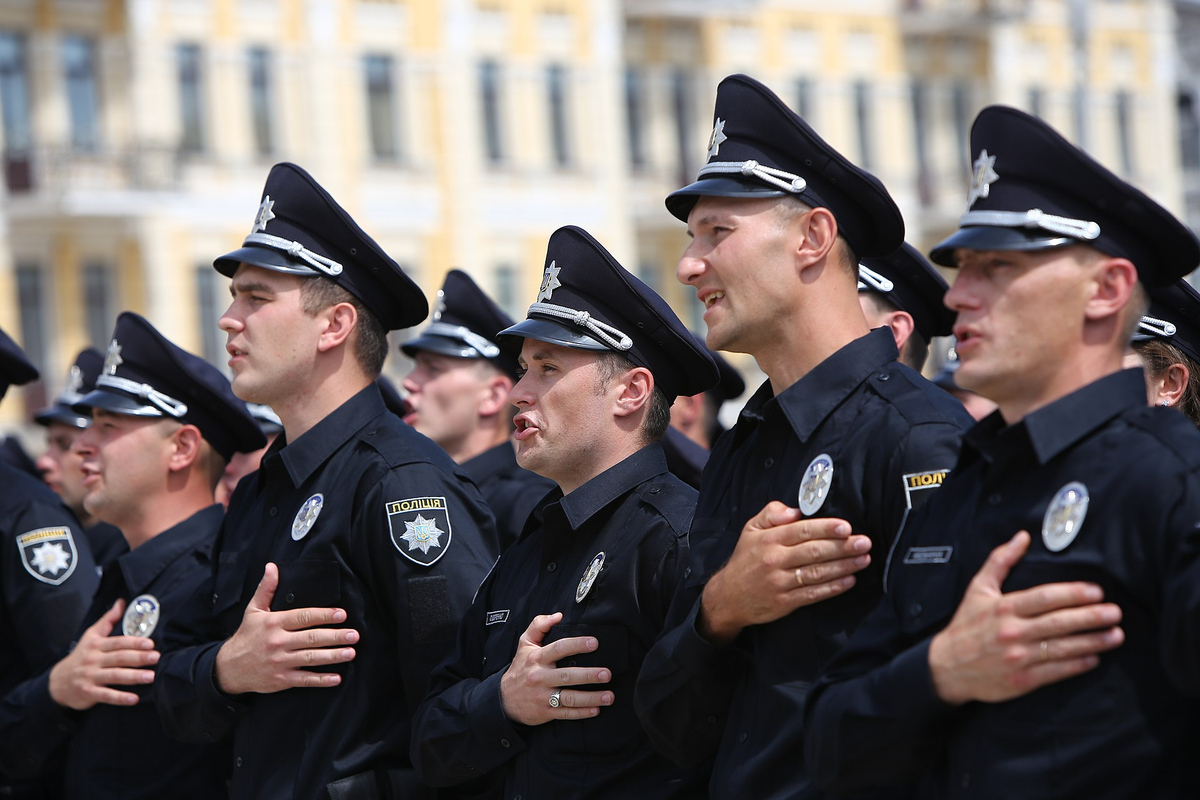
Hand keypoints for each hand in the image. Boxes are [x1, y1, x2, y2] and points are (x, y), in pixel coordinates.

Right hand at [48, 599, 159, 709]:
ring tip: (151, 676)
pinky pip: (106, 696)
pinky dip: (120, 698)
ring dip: (134, 677)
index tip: (150, 643)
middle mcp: (93, 660)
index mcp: (96, 645)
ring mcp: (90, 677)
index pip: (117, 642)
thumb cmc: (80, 656)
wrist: (57, 682)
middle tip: (156, 657)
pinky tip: (134, 699)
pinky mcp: (88, 693)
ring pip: (115, 676)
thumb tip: (122, 602)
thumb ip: (108, 620)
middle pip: (119, 658)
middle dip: (139, 658)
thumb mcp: (91, 636)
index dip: (134, 642)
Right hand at [214, 563, 358, 694]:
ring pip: (311, 658)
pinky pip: (304, 679)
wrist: (228, 668)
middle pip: (311, 638)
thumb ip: (266, 589)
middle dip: (335, 636)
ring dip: (333, 656)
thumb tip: (272, 567)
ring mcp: (280, 662)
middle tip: (354, 634)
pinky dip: (321, 680)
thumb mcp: (253, 610)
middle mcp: (278, 642)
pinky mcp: (281, 679)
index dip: (323, 615)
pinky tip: (336, 678)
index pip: (303, 617)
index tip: (341, 614)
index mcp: (274, 623)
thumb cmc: (246, 636)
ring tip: (350, 652)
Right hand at [500, 612, 613, 725]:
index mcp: (537, 658)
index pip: (559, 649)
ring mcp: (543, 696)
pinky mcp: (546, 712)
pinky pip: (566, 713)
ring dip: (590, 697)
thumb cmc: (520, 668)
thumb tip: (558, 615)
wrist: (504, 699)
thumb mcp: (524, 644)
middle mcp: (540, 677)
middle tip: (606, 673)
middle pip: (567, 676)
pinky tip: (596, 710)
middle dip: (588, 675)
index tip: (594, 643)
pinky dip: (582, 713)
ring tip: (609, 696)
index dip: (577, 645)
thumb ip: (539, 625)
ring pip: (569, 697)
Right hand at [698, 502, 870, 643]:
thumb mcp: (751, 529)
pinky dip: (833, 588)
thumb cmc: (745, 559)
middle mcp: (774, 560)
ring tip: (863, 559)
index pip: (801, 531)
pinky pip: (813, 594)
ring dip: (843, 566)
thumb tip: (795, 510)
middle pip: (813, 551)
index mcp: (768, 540)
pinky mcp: (785, 602)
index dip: (825, 528)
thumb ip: (772, 513)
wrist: (728, 596)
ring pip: (817, 573)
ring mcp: (780, 582)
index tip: (846, 527)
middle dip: (842, 546)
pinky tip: (849, 580)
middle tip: (864, 542)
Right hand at [928, 531, 1124, 704]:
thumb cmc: (965, 625)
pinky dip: (1077, 665)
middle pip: (1059, 622)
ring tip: (1115, 635)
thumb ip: (1000, 561)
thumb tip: (1022, 537)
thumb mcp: (978, 589)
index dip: (1073, 593)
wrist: (946, 667)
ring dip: (1092, 641)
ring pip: (1062, 648)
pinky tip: (1094, 658)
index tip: (1096, 591)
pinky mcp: (1022, 680)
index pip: (1044, 597)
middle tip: (1114, 612)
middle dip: (1091, 617)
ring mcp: (1018, 657)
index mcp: (1003, 608)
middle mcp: (1012, 632)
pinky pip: (1055, 671)